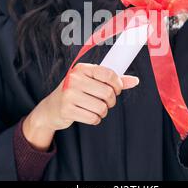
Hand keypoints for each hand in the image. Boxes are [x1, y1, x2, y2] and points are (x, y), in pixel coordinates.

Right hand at [23, 63, 139, 150]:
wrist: (51, 108)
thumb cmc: (75, 93)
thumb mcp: (91, 82)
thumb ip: (113, 81)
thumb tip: (135, 81)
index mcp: (82, 69)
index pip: (109, 74)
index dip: (118, 84)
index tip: (117, 90)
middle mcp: (74, 79)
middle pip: (107, 93)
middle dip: (110, 101)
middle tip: (105, 102)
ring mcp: (69, 94)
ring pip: (101, 107)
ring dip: (103, 112)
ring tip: (95, 109)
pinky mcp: (67, 110)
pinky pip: (93, 118)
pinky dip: (95, 119)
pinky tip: (88, 115)